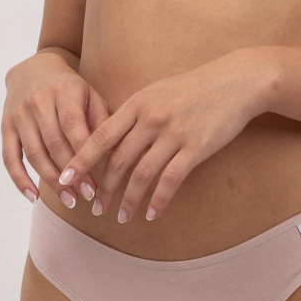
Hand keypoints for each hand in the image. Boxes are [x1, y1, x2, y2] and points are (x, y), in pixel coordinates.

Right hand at [1, 51, 109, 206]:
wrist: (33, 70)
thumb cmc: (70, 89)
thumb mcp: (90, 95)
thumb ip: (101, 121)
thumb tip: (111, 156)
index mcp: (64, 91)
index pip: (73, 128)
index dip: (84, 158)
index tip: (97, 183)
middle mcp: (38, 101)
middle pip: (54, 144)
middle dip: (71, 174)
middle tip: (87, 196)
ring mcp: (19, 114)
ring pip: (34, 153)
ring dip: (51, 182)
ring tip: (69, 199)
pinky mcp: (5, 126)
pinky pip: (9, 157)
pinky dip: (19, 179)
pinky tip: (32, 197)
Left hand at [56, 48, 279, 223]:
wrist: (235, 81)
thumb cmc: (195, 88)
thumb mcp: (158, 92)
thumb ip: (135, 114)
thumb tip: (112, 138)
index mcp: (137, 104)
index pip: (100, 136)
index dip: (81, 159)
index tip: (65, 177)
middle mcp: (151, 119)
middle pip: (117, 160)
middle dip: (103, 188)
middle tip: (94, 208)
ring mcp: (173, 133)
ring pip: (141, 174)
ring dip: (128, 200)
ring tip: (121, 218)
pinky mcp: (196, 147)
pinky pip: (171, 179)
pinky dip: (158, 200)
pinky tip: (152, 214)